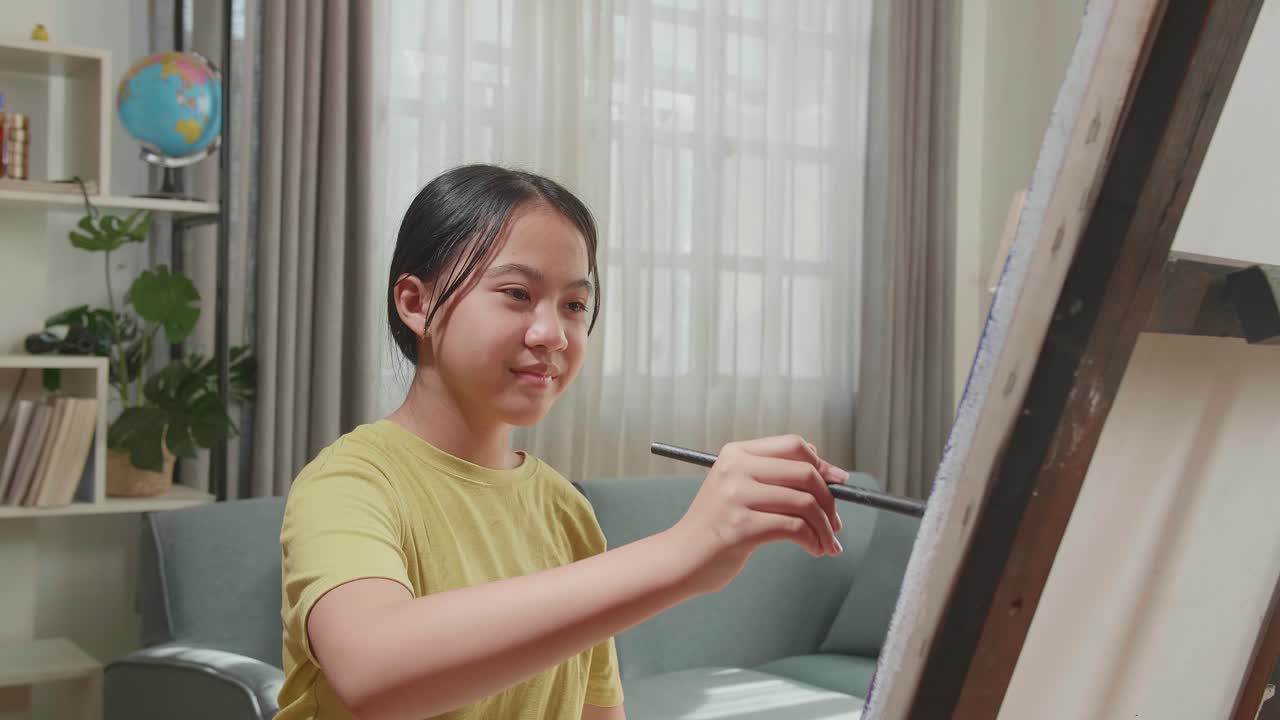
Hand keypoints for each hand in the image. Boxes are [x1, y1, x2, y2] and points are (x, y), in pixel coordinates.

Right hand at [667, 434, 849, 595]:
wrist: (681, 558)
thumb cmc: (716, 526)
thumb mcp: (737, 488)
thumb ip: (773, 476)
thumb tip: (825, 471)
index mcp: (736, 453)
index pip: (793, 446)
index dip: (822, 464)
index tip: (839, 481)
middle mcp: (735, 469)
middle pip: (805, 473)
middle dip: (830, 501)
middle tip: (836, 523)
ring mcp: (737, 497)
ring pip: (805, 503)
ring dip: (825, 527)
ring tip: (828, 543)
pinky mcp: (742, 526)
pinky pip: (795, 528)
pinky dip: (813, 540)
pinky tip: (814, 549)